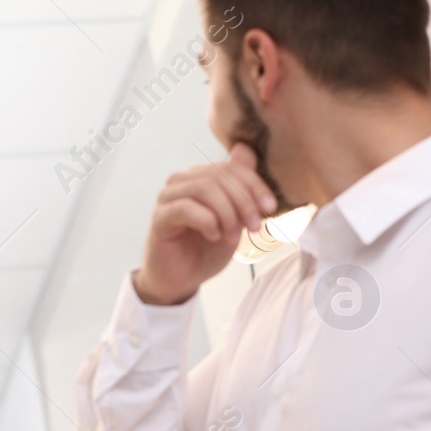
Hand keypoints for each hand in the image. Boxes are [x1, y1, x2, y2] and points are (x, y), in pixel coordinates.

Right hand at [135, 141, 276, 305]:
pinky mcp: (160, 217)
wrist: (181, 280)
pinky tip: (214, 236)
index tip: (270, 207)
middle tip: (255, 226)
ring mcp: (168, 197)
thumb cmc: (206, 250)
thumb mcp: (234, 220)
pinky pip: (185, 208)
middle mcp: (183, 181)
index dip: (254, 185)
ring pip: (204, 188)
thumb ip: (240, 190)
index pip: (231, 168)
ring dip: (227, 213)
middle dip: (243, 201)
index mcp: (201, 178)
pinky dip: (207, 221)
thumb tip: (246, 150)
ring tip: (233, 237)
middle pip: (219, 176)